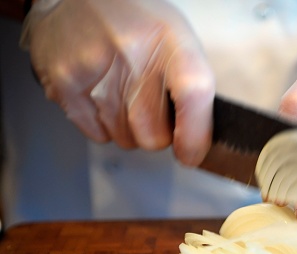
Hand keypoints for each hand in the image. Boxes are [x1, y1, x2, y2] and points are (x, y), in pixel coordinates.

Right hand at [21, 0, 214, 165]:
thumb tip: (195, 144)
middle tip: (149, 101)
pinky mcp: (64, 85)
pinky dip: (103, 123)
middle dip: (156, 131)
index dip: (194, 135)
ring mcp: (94, 72)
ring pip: (126, 139)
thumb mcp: (177, 40)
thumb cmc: (135, 21)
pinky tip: (102, 91)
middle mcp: (132, 56)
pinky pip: (98, 134)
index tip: (191, 152)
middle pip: (153, 136)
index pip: (193, 95)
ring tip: (122, 88)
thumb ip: (193, 89)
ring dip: (129, 126)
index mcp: (170, 41)